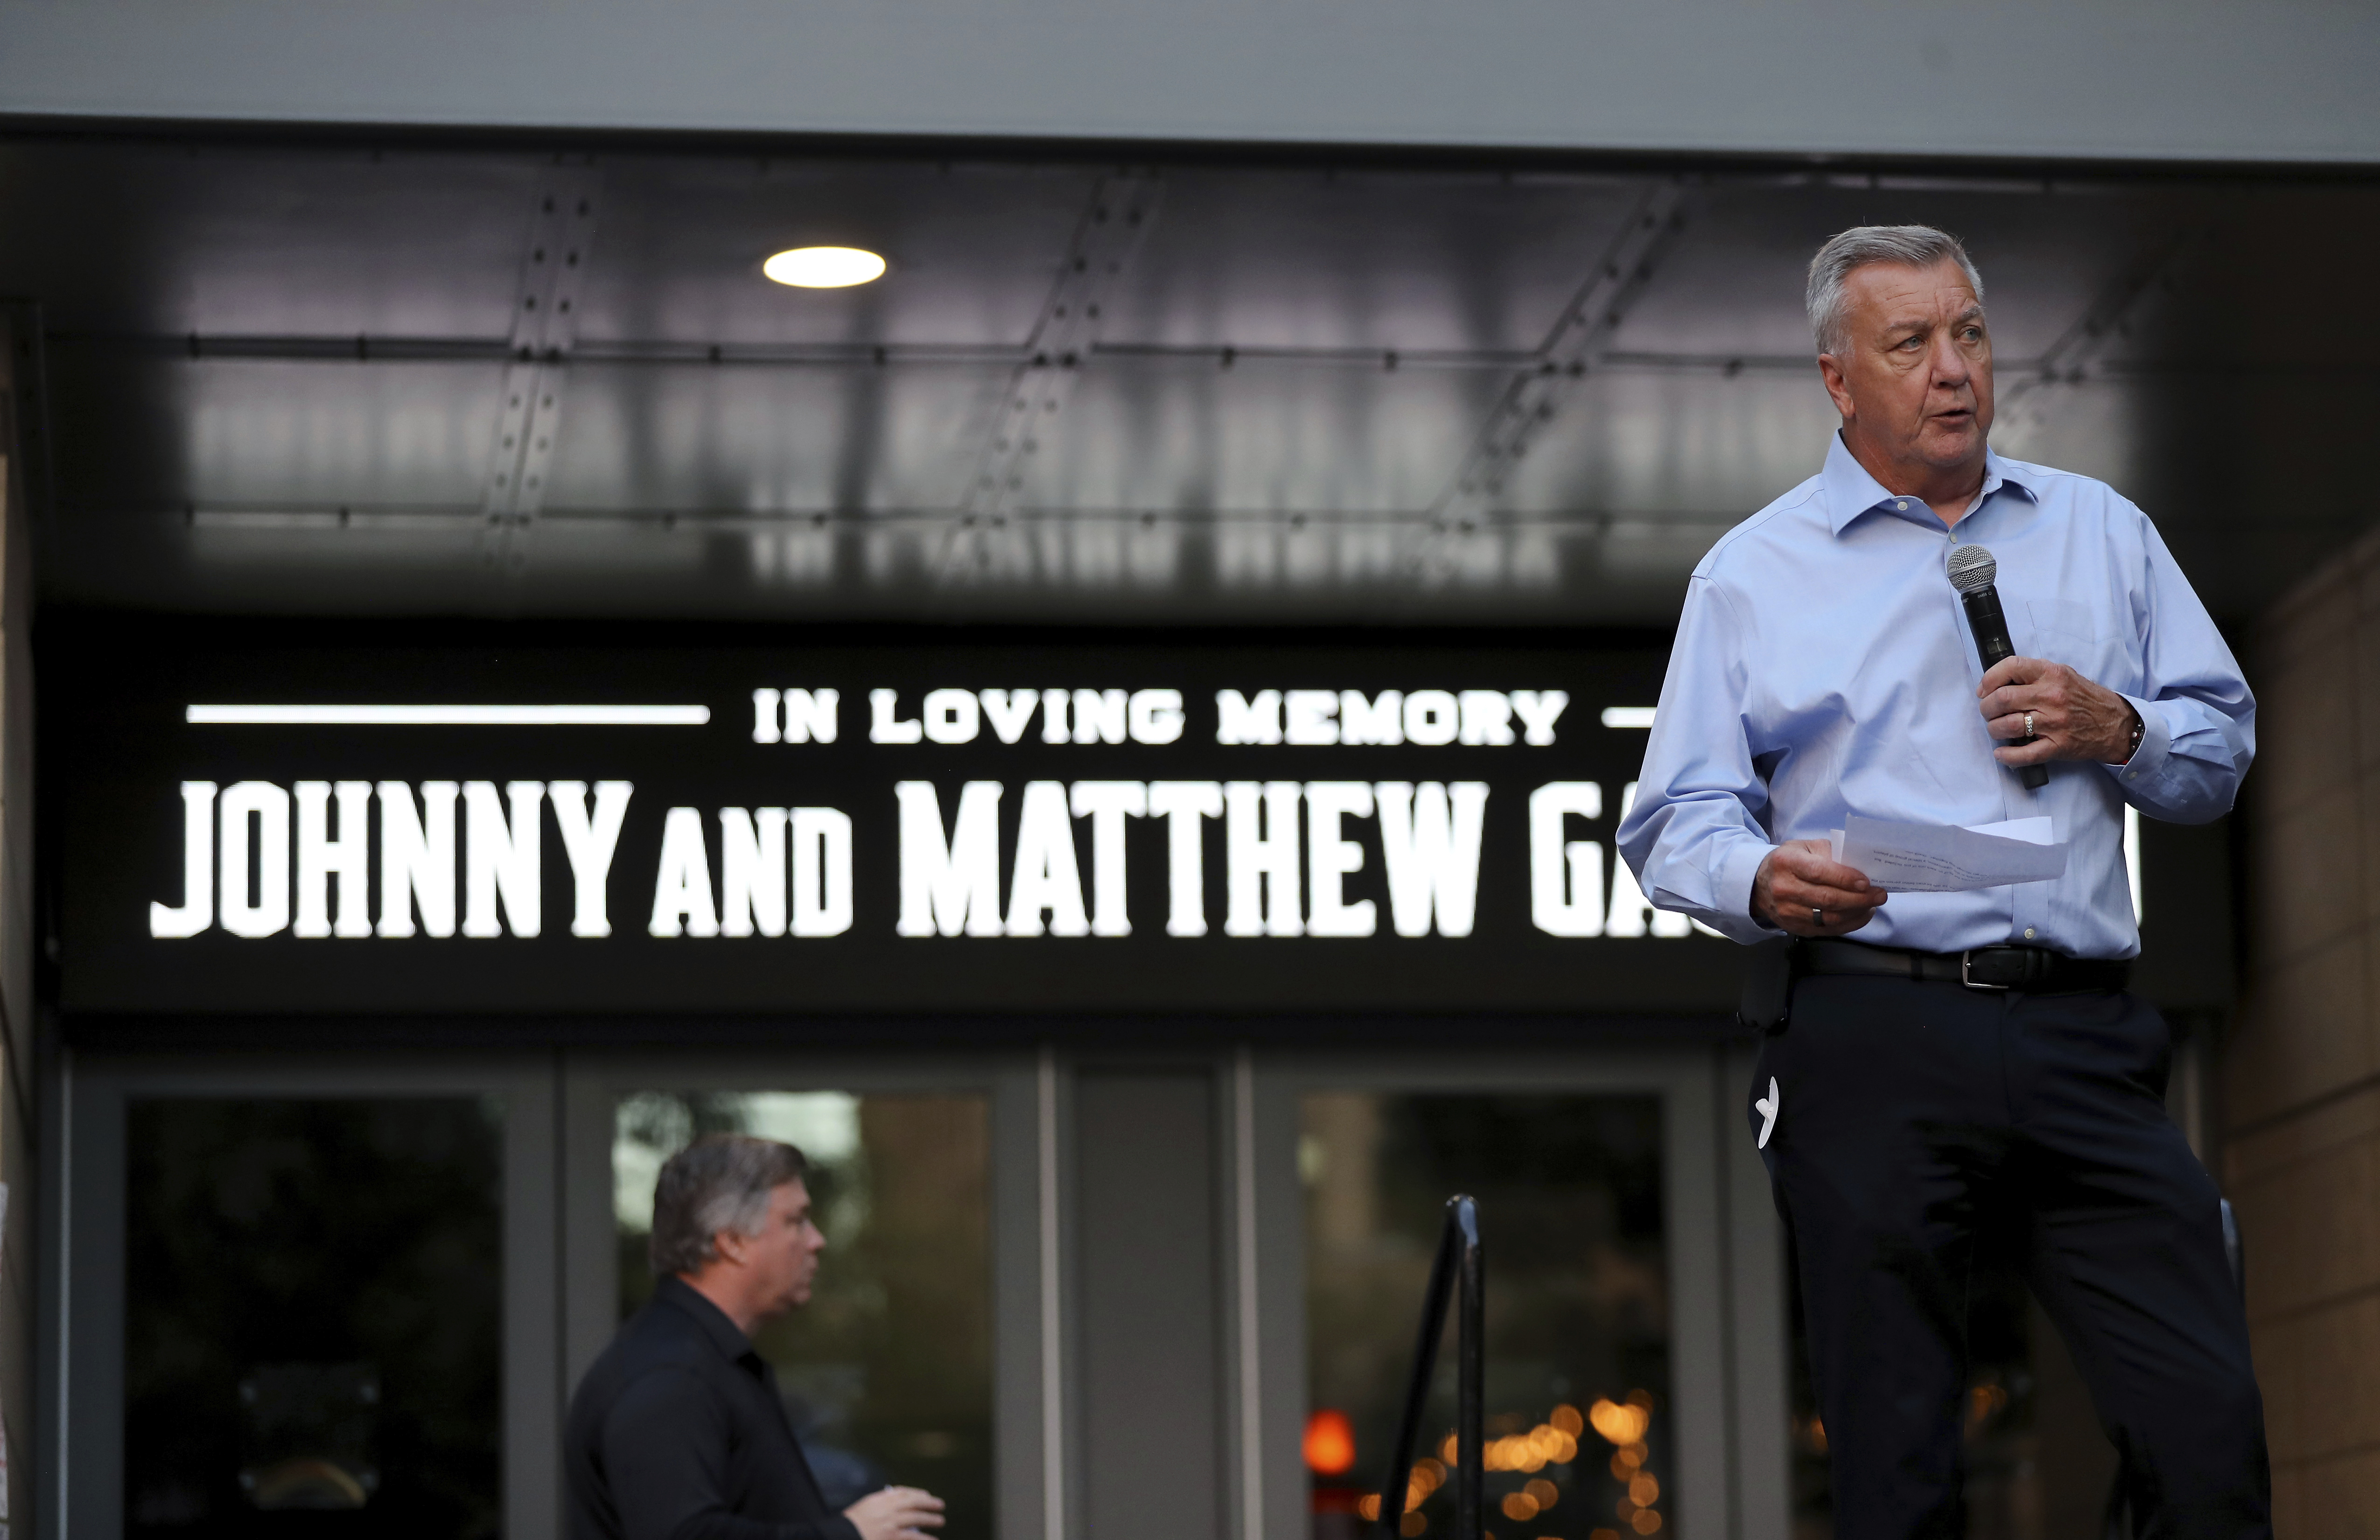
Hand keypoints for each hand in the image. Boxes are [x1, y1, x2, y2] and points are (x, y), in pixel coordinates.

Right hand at [845, 1487, 945, 1539]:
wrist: (842, 1537)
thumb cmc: (850, 1525)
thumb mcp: (864, 1508)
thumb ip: (880, 1503)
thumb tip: (896, 1501)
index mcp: (879, 1499)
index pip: (902, 1492)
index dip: (916, 1493)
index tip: (925, 1495)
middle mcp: (887, 1508)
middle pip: (913, 1502)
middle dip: (928, 1503)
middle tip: (940, 1505)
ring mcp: (891, 1523)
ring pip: (916, 1518)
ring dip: (930, 1519)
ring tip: (940, 1520)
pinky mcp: (892, 1537)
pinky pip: (913, 1537)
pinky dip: (925, 1538)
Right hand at [1752, 840, 1887, 936]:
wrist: (1760, 886)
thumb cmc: (1790, 862)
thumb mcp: (1805, 847)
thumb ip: (1829, 853)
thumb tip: (1859, 869)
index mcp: (1787, 862)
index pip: (1819, 872)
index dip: (1845, 879)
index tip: (1867, 882)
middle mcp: (1784, 888)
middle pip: (1827, 899)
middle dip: (1859, 898)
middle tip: (1880, 895)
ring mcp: (1788, 912)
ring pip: (1830, 918)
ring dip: (1857, 913)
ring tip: (1872, 904)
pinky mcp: (1795, 928)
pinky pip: (1828, 930)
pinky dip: (1849, 924)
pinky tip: (1861, 914)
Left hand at [1976, 656, 2139, 765]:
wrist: (2115, 723)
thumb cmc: (2083, 698)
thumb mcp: (2063, 675)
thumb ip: (2034, 675)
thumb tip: (1997, 682)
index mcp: (2052, 674)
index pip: (2011, 667)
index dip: (1990, 678)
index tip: (1984, 689)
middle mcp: (2052, 696)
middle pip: (2003, 699)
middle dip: (1987, 707)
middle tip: (1988, 711)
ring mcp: (2055, 723)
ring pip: (2008, 725)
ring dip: (1993, 729)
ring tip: (1996, 729)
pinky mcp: (2058, 746)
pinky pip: (2025, 754)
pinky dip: (2007, 756)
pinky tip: (2001, 753)